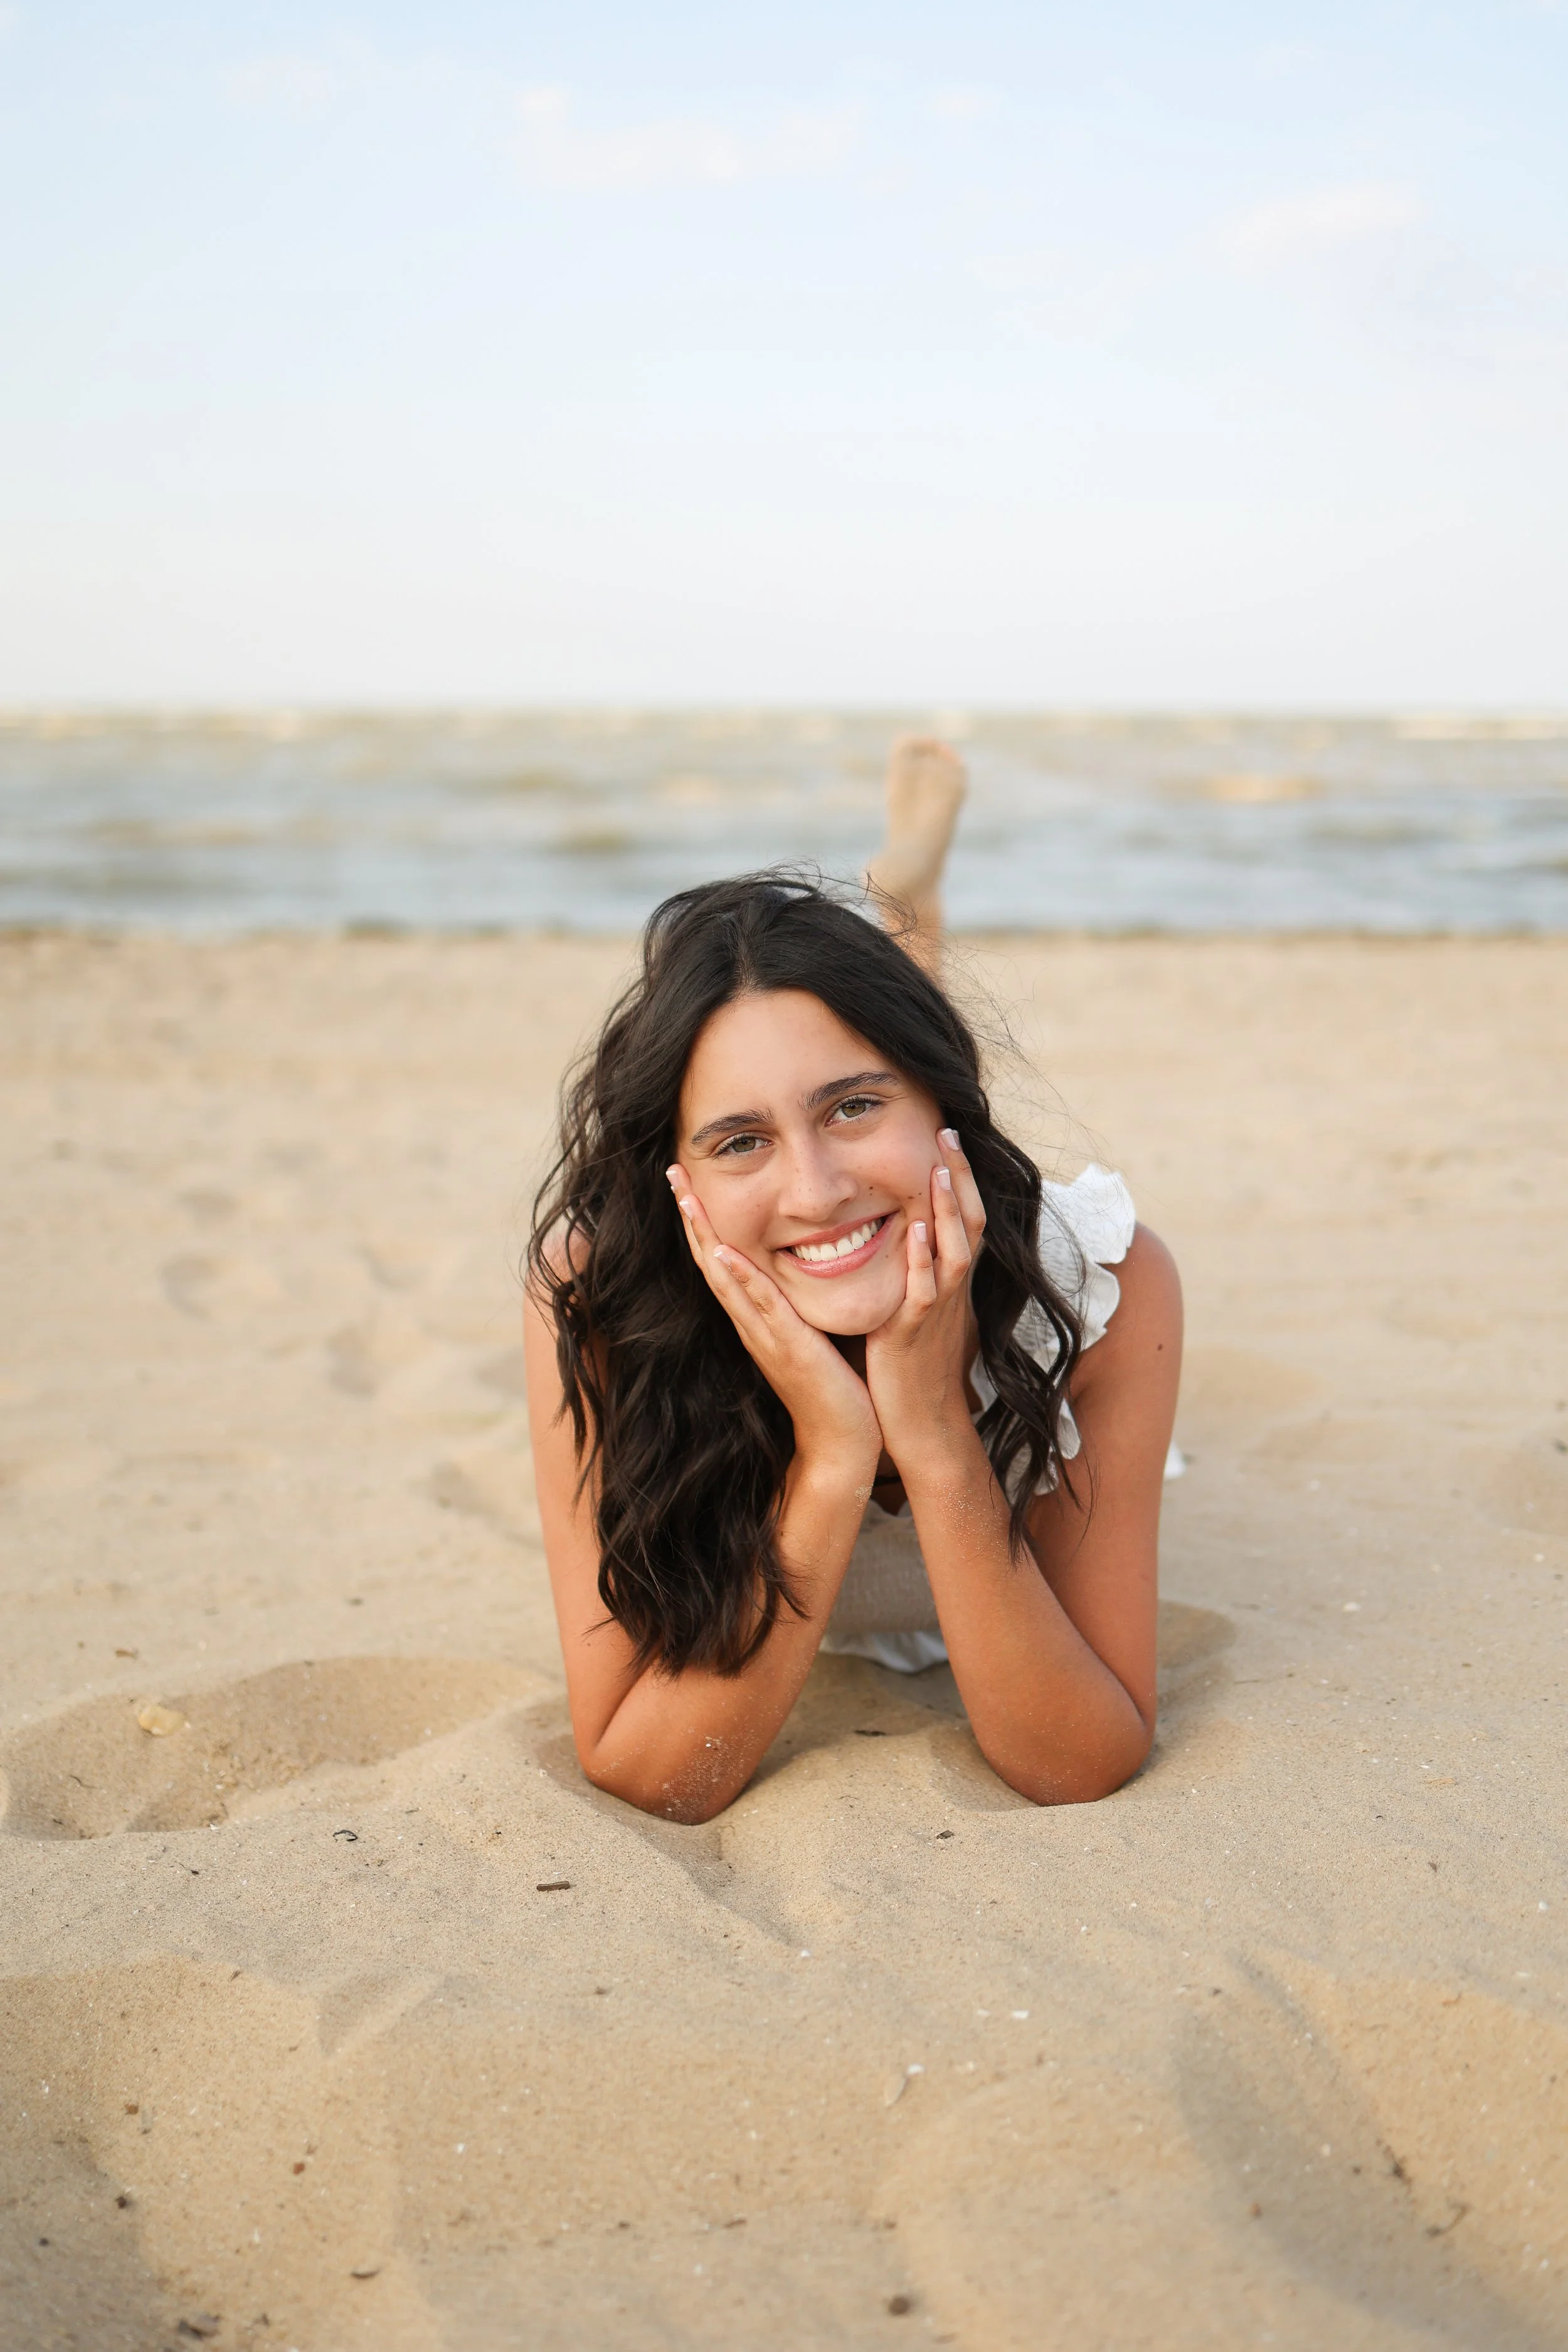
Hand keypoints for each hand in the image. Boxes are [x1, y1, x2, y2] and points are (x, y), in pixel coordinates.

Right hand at [666, 1168, 882, 1484]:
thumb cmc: (833, 1388)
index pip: (721, 1259)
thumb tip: (803, 1265)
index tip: (688, 1181)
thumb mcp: (809, 1334)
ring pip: (725, 1276)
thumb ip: (795, 1304)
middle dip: (691, 1215)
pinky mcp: (788, 1348)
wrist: (842, 1441)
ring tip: (685, 1196)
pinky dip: (740, 1279)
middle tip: (672, 1171)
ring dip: (703, 1234)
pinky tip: (724, 1252)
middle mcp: (751, 1323)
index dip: (702, 1220)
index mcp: (756, 1317)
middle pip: (710, 1259)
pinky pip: (760, 1306)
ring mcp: (765, 1336)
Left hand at [864, 1129, 986, 1470]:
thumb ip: (917, 1275)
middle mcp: (949, 1289)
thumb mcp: (919, 1311)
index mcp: (948, 1281)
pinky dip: (922, 1259)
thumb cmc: (914, 1368)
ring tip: (939, 1168)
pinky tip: (915, 1230)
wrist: (922, 1424)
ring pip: (953, 1251)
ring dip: (947, 1209)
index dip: (959, 1178)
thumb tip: (904, 1238)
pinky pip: (924, 1291)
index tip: (946, 1138)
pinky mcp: (914, 1332)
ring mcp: (936, 1310)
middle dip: (959, 1177)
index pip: (963, 1218)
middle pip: (967, 1222)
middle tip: (948, 1130)